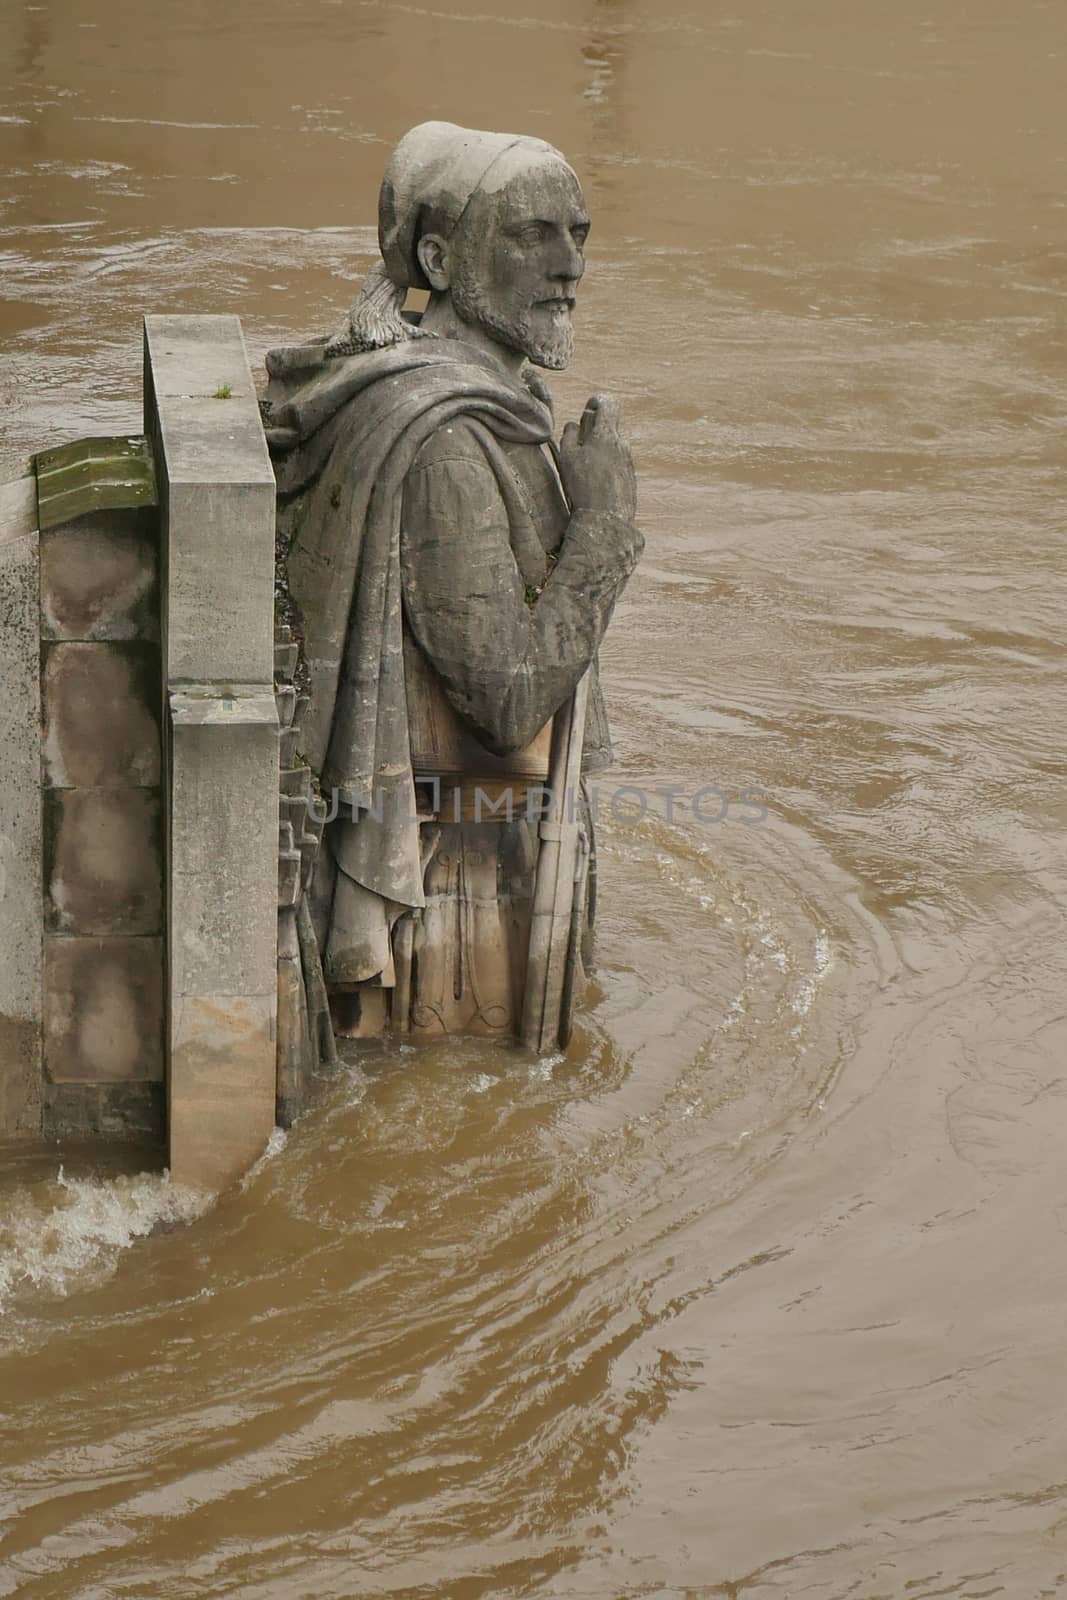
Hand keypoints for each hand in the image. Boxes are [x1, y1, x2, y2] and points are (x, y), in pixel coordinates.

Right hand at [559, 395, 637, 522]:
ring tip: (585, 469)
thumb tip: (574, 425)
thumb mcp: (567, 458)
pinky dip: (607, 465)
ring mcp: (629, 460)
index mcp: (606, 434)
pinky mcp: (630, 476)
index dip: (596, 403)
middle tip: (580, 443)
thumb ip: (570, 435)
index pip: (608, 404)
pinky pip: (618, 462)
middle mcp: (621, 444)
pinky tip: (596, 482)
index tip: (588, 410)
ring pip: (613, 445)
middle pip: (610, 425)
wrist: (606, 519)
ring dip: (600, 450)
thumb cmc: (583, 486)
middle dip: (594, 429)